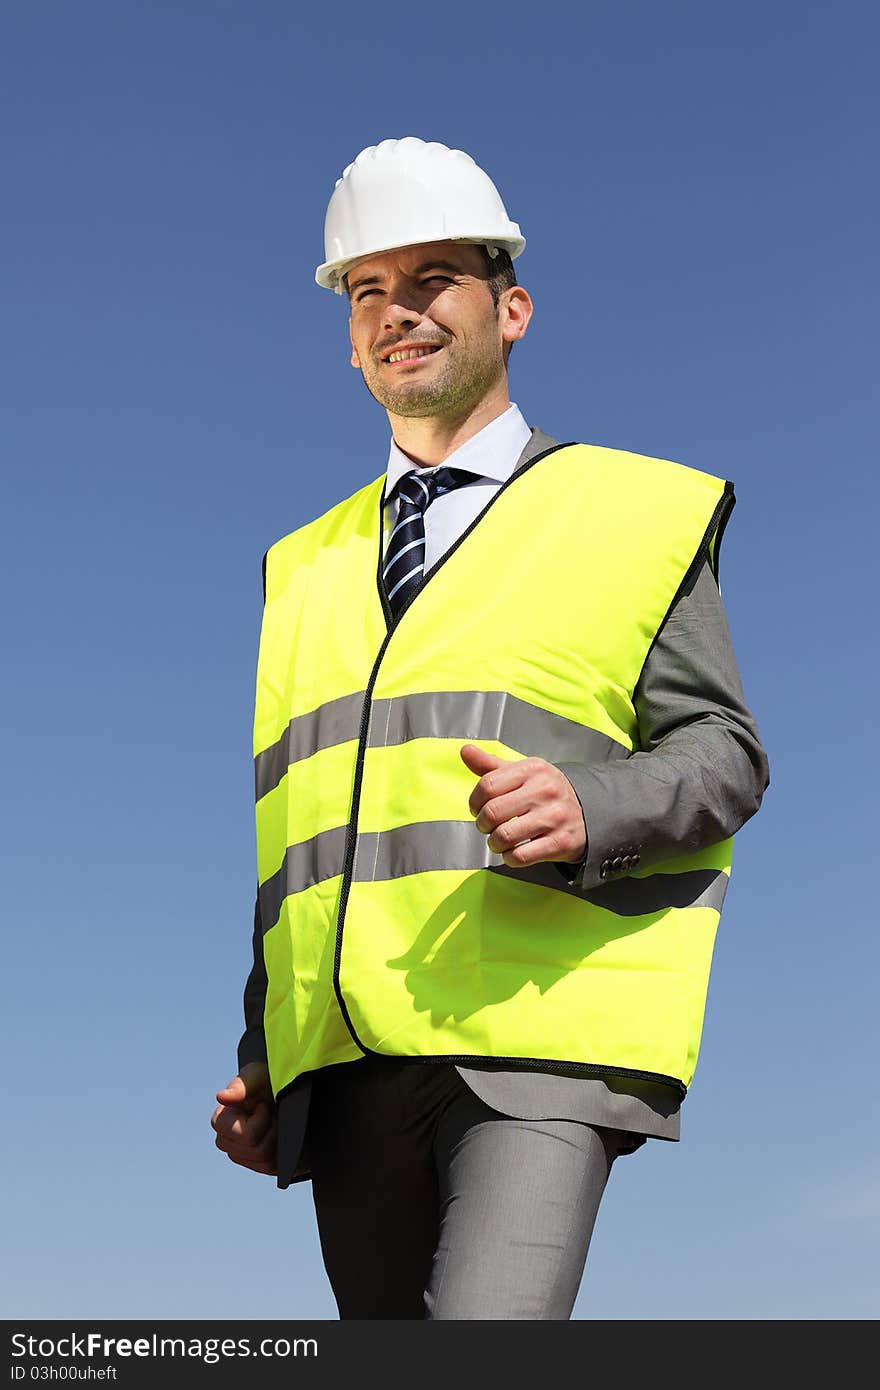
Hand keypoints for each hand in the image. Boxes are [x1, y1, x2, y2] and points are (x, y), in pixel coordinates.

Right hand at [211, 1062, 277, 1175]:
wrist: (281, 1092)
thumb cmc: (265, 1081)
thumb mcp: (256, 1076)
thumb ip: (241, 1087)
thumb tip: (221, 1097)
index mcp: (220, 1122)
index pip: (248, 1137)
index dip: (262, 1118)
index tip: (263, 1104)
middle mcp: (225, 1143)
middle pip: (258, 1151)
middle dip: (272, 1129)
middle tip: (271, 1113)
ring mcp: (239, 1156)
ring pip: (265, 1160)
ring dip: (276, 1138)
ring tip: (273, 1120)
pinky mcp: (254, 1166)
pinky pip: (270, 1167)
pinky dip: (279, 1149)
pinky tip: (276, 1133)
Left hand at [461, 744, 586, 868]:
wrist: (588, 812)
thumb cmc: (545, 792)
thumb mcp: (522, 773)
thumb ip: (491, 765)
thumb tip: (465, 751)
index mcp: (533, 769)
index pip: (487, 786)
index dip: (474, 801)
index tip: (476, 808)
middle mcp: (545, 790)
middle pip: (492, 812)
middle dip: (482, 824)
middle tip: (487, 827)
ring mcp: (555, 817)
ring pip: (504, 836)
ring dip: (494, 843)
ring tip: (499, 840)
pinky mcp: (560, 842)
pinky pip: (520, 856)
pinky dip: (509, 858)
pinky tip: (513, 851)